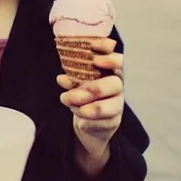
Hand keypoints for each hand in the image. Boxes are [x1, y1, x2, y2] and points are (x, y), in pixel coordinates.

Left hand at [57, 38, 123, 158]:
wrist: (86, 117)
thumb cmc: (82, 90)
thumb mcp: (75, 82)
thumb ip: (71, 78)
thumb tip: (62, 79)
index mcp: (110, 70)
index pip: (117, 61)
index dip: (110, 58)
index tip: (95, 60)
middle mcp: (117, 85)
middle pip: (115, 84)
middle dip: (96, 88)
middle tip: (80, 92)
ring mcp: (118, 104)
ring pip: (112, 106)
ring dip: (92, 108)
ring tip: (73, 107)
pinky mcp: (114, 121)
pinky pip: (105, 122)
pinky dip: (91, 122)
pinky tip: (81, 122)